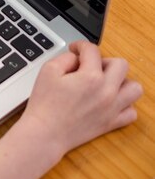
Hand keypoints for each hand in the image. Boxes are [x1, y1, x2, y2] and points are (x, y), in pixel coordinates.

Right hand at [21, 41, 141, 156]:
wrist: (45, 132)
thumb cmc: (44, 104)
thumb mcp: (48, 71)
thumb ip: (65, 58)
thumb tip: (77, 58)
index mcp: (90, 77)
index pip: (93, 51)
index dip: (81, 46)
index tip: (75, 49)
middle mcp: (106, 91)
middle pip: (121, 64)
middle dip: (104, 60)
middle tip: (89, 66)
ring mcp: (112, 108)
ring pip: (134, 88)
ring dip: (121, 81)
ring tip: (105, 82)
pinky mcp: (111, 123)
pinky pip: (131, 112)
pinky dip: (124, 104)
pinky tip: (109, 101)